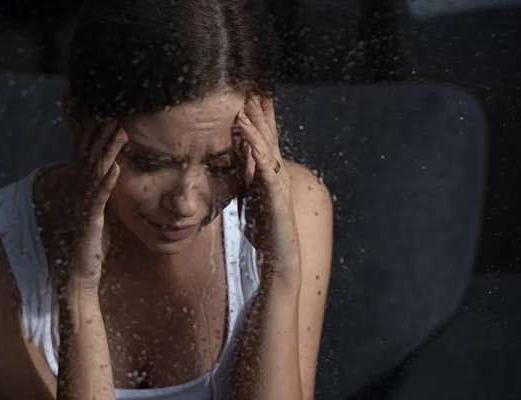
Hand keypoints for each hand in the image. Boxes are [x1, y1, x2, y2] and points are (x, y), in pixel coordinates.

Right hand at [57, 117, 127, 292]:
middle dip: (102, 136)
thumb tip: (111, 180)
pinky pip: (99, 199)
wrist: (77, 275)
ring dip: (108, 152)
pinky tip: (117, 169)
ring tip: (120, 133)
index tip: (106, 117)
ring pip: (95, 173)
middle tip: (114, 115)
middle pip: (90, 159)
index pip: (87, 158)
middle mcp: (78, 195)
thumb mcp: (96, 214)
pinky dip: (107, 183)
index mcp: (81, 192)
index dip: (95, 138)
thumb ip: (100, 196)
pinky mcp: (89, 222)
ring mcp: (82, 207)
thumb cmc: (88, 245)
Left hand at [235, 95, 300, 281]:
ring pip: (268, 148)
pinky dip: (256, 149)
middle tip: (253, 90)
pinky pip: (265, 167)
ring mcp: (278, 184)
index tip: (250, 99)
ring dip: (258, 125)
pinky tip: (248, 134)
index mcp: (269, 175)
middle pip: (269, 139)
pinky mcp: (276, 196)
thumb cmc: (265, 229)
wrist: (279, 255)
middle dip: (261, 115)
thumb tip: (241, 159)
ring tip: (248, 104)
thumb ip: (247, 178)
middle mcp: (277, 175)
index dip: (259, 121)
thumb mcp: (250, 198)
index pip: (264, 142)